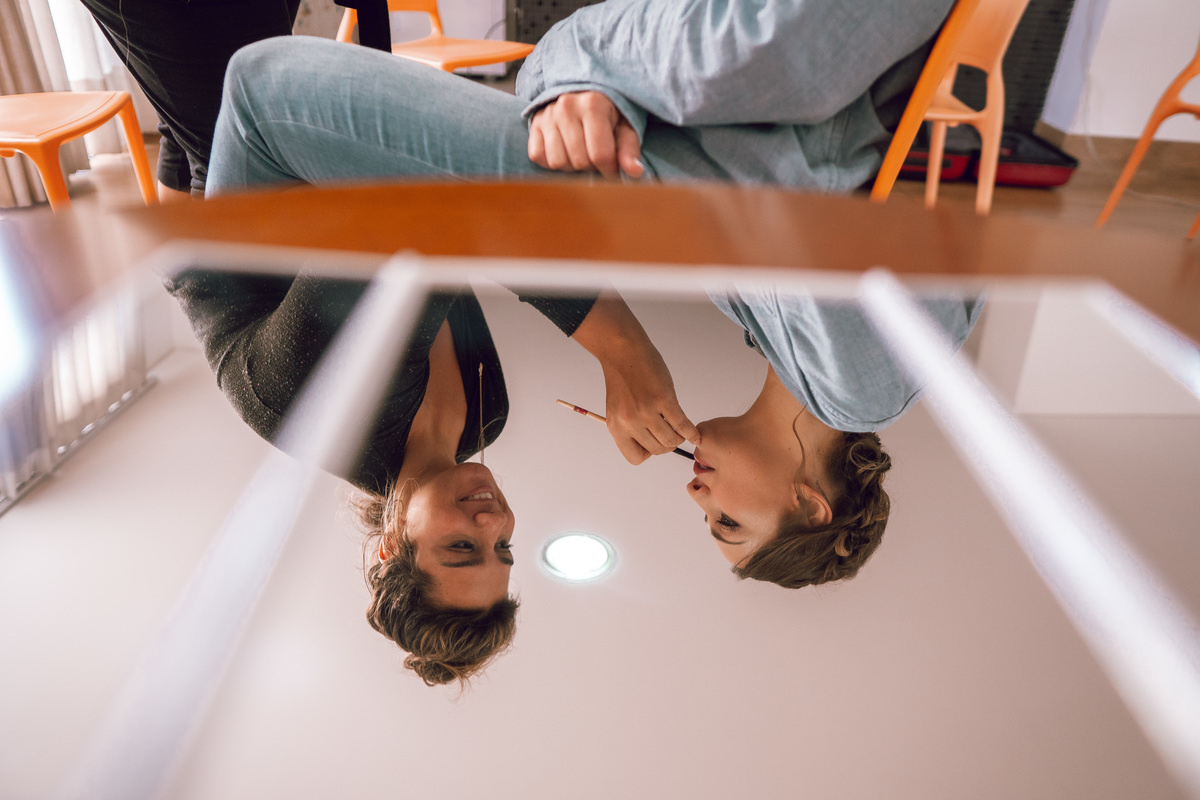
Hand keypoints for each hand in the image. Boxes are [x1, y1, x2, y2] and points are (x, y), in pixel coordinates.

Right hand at [528, 91, 643, 179]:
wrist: (581, 92)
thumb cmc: (608, 112)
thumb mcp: (625, 126)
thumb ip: (629, 149)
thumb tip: (635, 172)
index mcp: (593, 105)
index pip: (600, 154)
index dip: (609, 170)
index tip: (613, 170)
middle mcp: (566, 107)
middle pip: (579, 161)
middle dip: (591, 167)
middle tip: (596, 157)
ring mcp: (547, 115)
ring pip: (558, 162)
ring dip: (571, 166)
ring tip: (580, 153)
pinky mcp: (534, 123)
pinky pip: (538, 157)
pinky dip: (551, 161)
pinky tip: (564, 151)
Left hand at [598, 338, 699, 464]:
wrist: (623, 351)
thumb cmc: (622, 378)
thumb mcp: (618, 409)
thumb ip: (631, 427)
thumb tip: (653, 443)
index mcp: (616, 427)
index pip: (635, 458)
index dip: (648, 452)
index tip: (654, 440)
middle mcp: (629, 422)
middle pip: (657, 450)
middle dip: (667, 444)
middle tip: (671, 432)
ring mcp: (646, 411)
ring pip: (671, 441)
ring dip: (679, 438)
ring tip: (679, 428)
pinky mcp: (663, 399)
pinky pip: (681, 425)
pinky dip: (691, 432)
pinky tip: (694, 433)